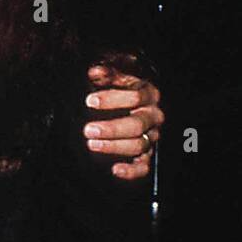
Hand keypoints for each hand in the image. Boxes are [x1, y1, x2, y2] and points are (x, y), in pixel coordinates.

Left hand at [84, 54, 163, 179]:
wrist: (131, 101)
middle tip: (89, 130)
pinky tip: (115, 170)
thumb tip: (95, 71)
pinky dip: (132, 171)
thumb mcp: (114, 74)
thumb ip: (106, 72)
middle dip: (112, 128)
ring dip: (115, 146)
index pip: (135, 97)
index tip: (89, 101)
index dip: (112, 99)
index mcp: (148, 94)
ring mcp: (151, 135)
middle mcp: (153, 116)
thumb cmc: (120, 86)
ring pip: (138, 145)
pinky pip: (144, 165)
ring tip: (92, 144)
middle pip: (137, 124)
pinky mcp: (147, 153)